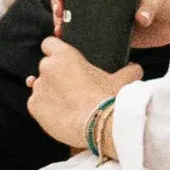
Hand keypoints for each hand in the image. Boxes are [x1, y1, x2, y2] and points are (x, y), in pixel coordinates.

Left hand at [26, 36, 140, 149]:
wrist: (99, 125)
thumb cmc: (110, 97)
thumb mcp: (123, 79)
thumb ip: (128, 70)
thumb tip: (135, 68)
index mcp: (65, 55)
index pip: (49, 43)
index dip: (55, 51)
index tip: (63, 61)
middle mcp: (47, 68)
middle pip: (46, 67)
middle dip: (55, 75)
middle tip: (71, 87)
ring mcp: (38, 88)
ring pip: (40, 87)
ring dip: (50, 93)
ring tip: (66, 104)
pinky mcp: (33, 107)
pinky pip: (36, 105)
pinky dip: (45, 109)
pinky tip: (59, 115)